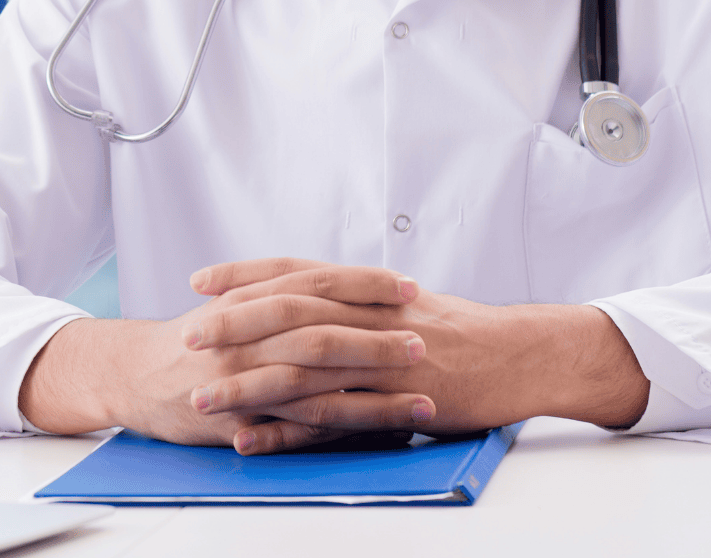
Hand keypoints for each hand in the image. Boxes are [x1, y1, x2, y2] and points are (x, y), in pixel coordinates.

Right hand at [18, 265, 431, 453]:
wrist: (132, 374)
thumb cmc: (191, 339)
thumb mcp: (232, 303)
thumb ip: (279, 293)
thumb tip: (335, 286)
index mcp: (251, 298)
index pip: (316, 281)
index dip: (363, 282)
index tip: (406, 284)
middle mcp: (248, 334)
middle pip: (321, 329)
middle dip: (376, 336)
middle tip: (423, 339)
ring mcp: (244, 378)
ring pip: (316, 383)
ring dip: (373, 392)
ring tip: (421, 397)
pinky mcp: (240, 419)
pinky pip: (295, 426)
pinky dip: (338, 430)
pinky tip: (373, 437)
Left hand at [185, 258, 649, 449]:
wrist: (523, 355)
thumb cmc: (464, 332)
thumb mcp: (403, 304)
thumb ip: (356, 301)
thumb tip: (311, 297)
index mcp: (367, 290)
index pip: (294, 271)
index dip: (244, 274)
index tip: (200, 280)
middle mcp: (371, 316)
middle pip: (289, 311)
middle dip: (232, 322)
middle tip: (187, 333)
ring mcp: (384, 359)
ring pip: (304, 367)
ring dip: (247, 382)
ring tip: (202, 394)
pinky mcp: (398, 402)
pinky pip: (335, 418)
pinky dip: (289, 430)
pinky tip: (252, 439)